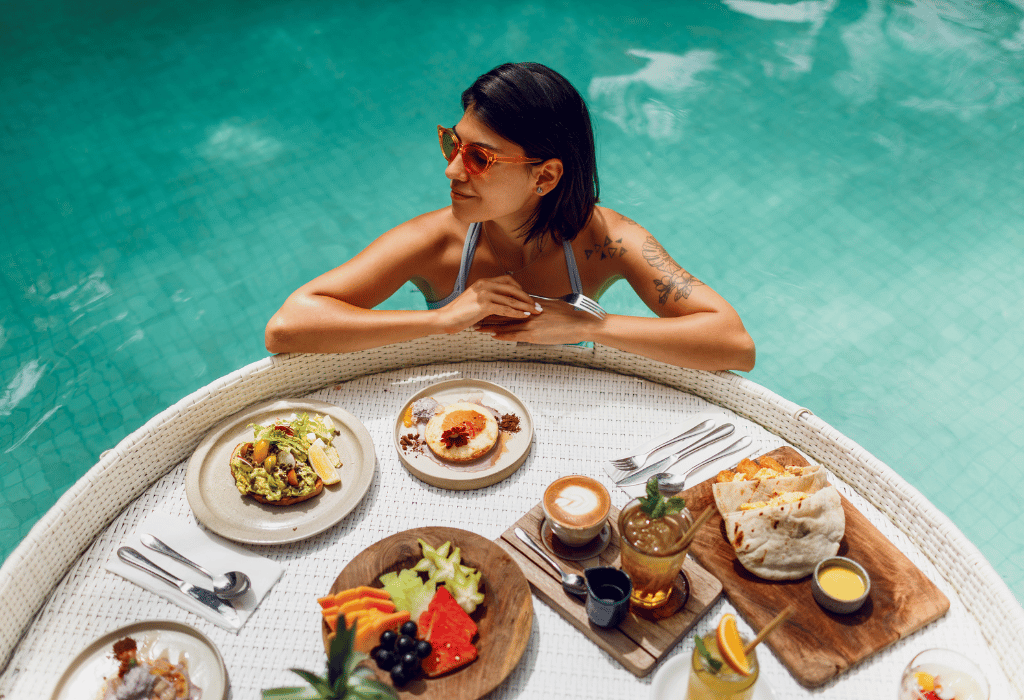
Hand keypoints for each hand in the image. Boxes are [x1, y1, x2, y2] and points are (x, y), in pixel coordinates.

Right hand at [438, 275, 541, 333]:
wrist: (445, 318)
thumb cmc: (458, 313)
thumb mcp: (473, 300)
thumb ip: (486, 298)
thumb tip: (499, 304)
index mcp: (483, 282)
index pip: (507, 281)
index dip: (519, 289)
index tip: (527, 297)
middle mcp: (485, 285)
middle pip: (513, 289)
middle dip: (527, 297)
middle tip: (538, 305)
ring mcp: (485, 294)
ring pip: (512, 300)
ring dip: (526, 306)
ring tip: (536, 312)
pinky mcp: (484, 305)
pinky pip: (506, 309)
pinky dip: (518, 313)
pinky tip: (526, 316)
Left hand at [474, 298, 602, 344]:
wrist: (581, 323)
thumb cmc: (570, 315)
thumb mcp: (552, 306)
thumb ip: (539, 306)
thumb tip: (532, 305)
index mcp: (532, 305)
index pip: (509, 304)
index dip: (495, 305)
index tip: (483, 305)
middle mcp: (528, 313)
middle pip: (503, 313)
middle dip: (487, 315)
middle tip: (472, 315)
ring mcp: (530, 324)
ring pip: (505, 324)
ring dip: (490, 326)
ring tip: (476, 326)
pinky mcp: (534, 335)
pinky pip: (514, 335)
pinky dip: (503, 335)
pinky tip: (492, 336)